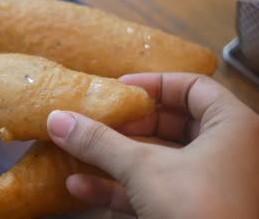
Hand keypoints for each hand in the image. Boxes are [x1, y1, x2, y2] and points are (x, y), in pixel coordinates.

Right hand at [47, 73, 258, 217]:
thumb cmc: (196, 210)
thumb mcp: (143, 168)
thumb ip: (100, 142)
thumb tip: (58, 119)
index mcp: (233, 127)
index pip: (193, 86)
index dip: (153, 83)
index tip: (118, 89)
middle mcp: (227, 153)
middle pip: (171, 123)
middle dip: (128, 125)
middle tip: (98, 122)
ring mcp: (210, 185)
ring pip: (158, 160)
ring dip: (116, 158)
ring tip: (79, 151)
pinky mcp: (193, 211)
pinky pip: (154, 189)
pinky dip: (120, 187)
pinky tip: (82, 186)